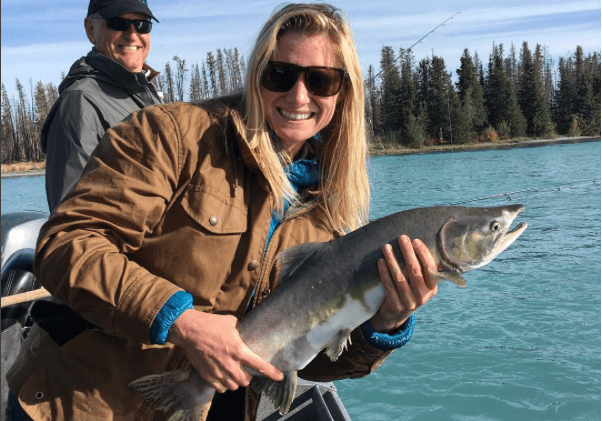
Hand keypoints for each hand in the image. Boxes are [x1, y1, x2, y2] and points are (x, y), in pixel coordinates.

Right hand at [167, 309, 283, 392]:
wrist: (189, 329)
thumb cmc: (211, 323)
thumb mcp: (231, 322)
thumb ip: (241, 330)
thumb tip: (246, 329)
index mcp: (238, 349)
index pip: (259, 365)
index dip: (271, 372)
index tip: (279, 376)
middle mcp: (229, 363)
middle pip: (245, 381)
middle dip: (247, 377)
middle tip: (245, 371)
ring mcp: (217, 371)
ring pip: (233, 387)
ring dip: (235, 382)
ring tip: (233, 375)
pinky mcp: (206, 375)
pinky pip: (220, 388)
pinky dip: (223, 385)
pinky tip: (223, 378)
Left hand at [369, 235, 437, 332]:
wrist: (396, 315)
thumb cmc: (409, 291)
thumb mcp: (421, 284)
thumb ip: (422, 269)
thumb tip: (415, 243)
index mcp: (432, 288)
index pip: (430, 268)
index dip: (423, 253)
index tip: (415, 241)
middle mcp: (422, 296)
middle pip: (414, 271)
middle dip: (407, 252)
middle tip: (401, 238)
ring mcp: (409, 302)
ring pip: (400, 277)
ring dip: (392, 260)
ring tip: (386, 247)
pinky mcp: (395, 305)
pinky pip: (388, 285)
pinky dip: (384, 272)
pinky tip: (380, 261)